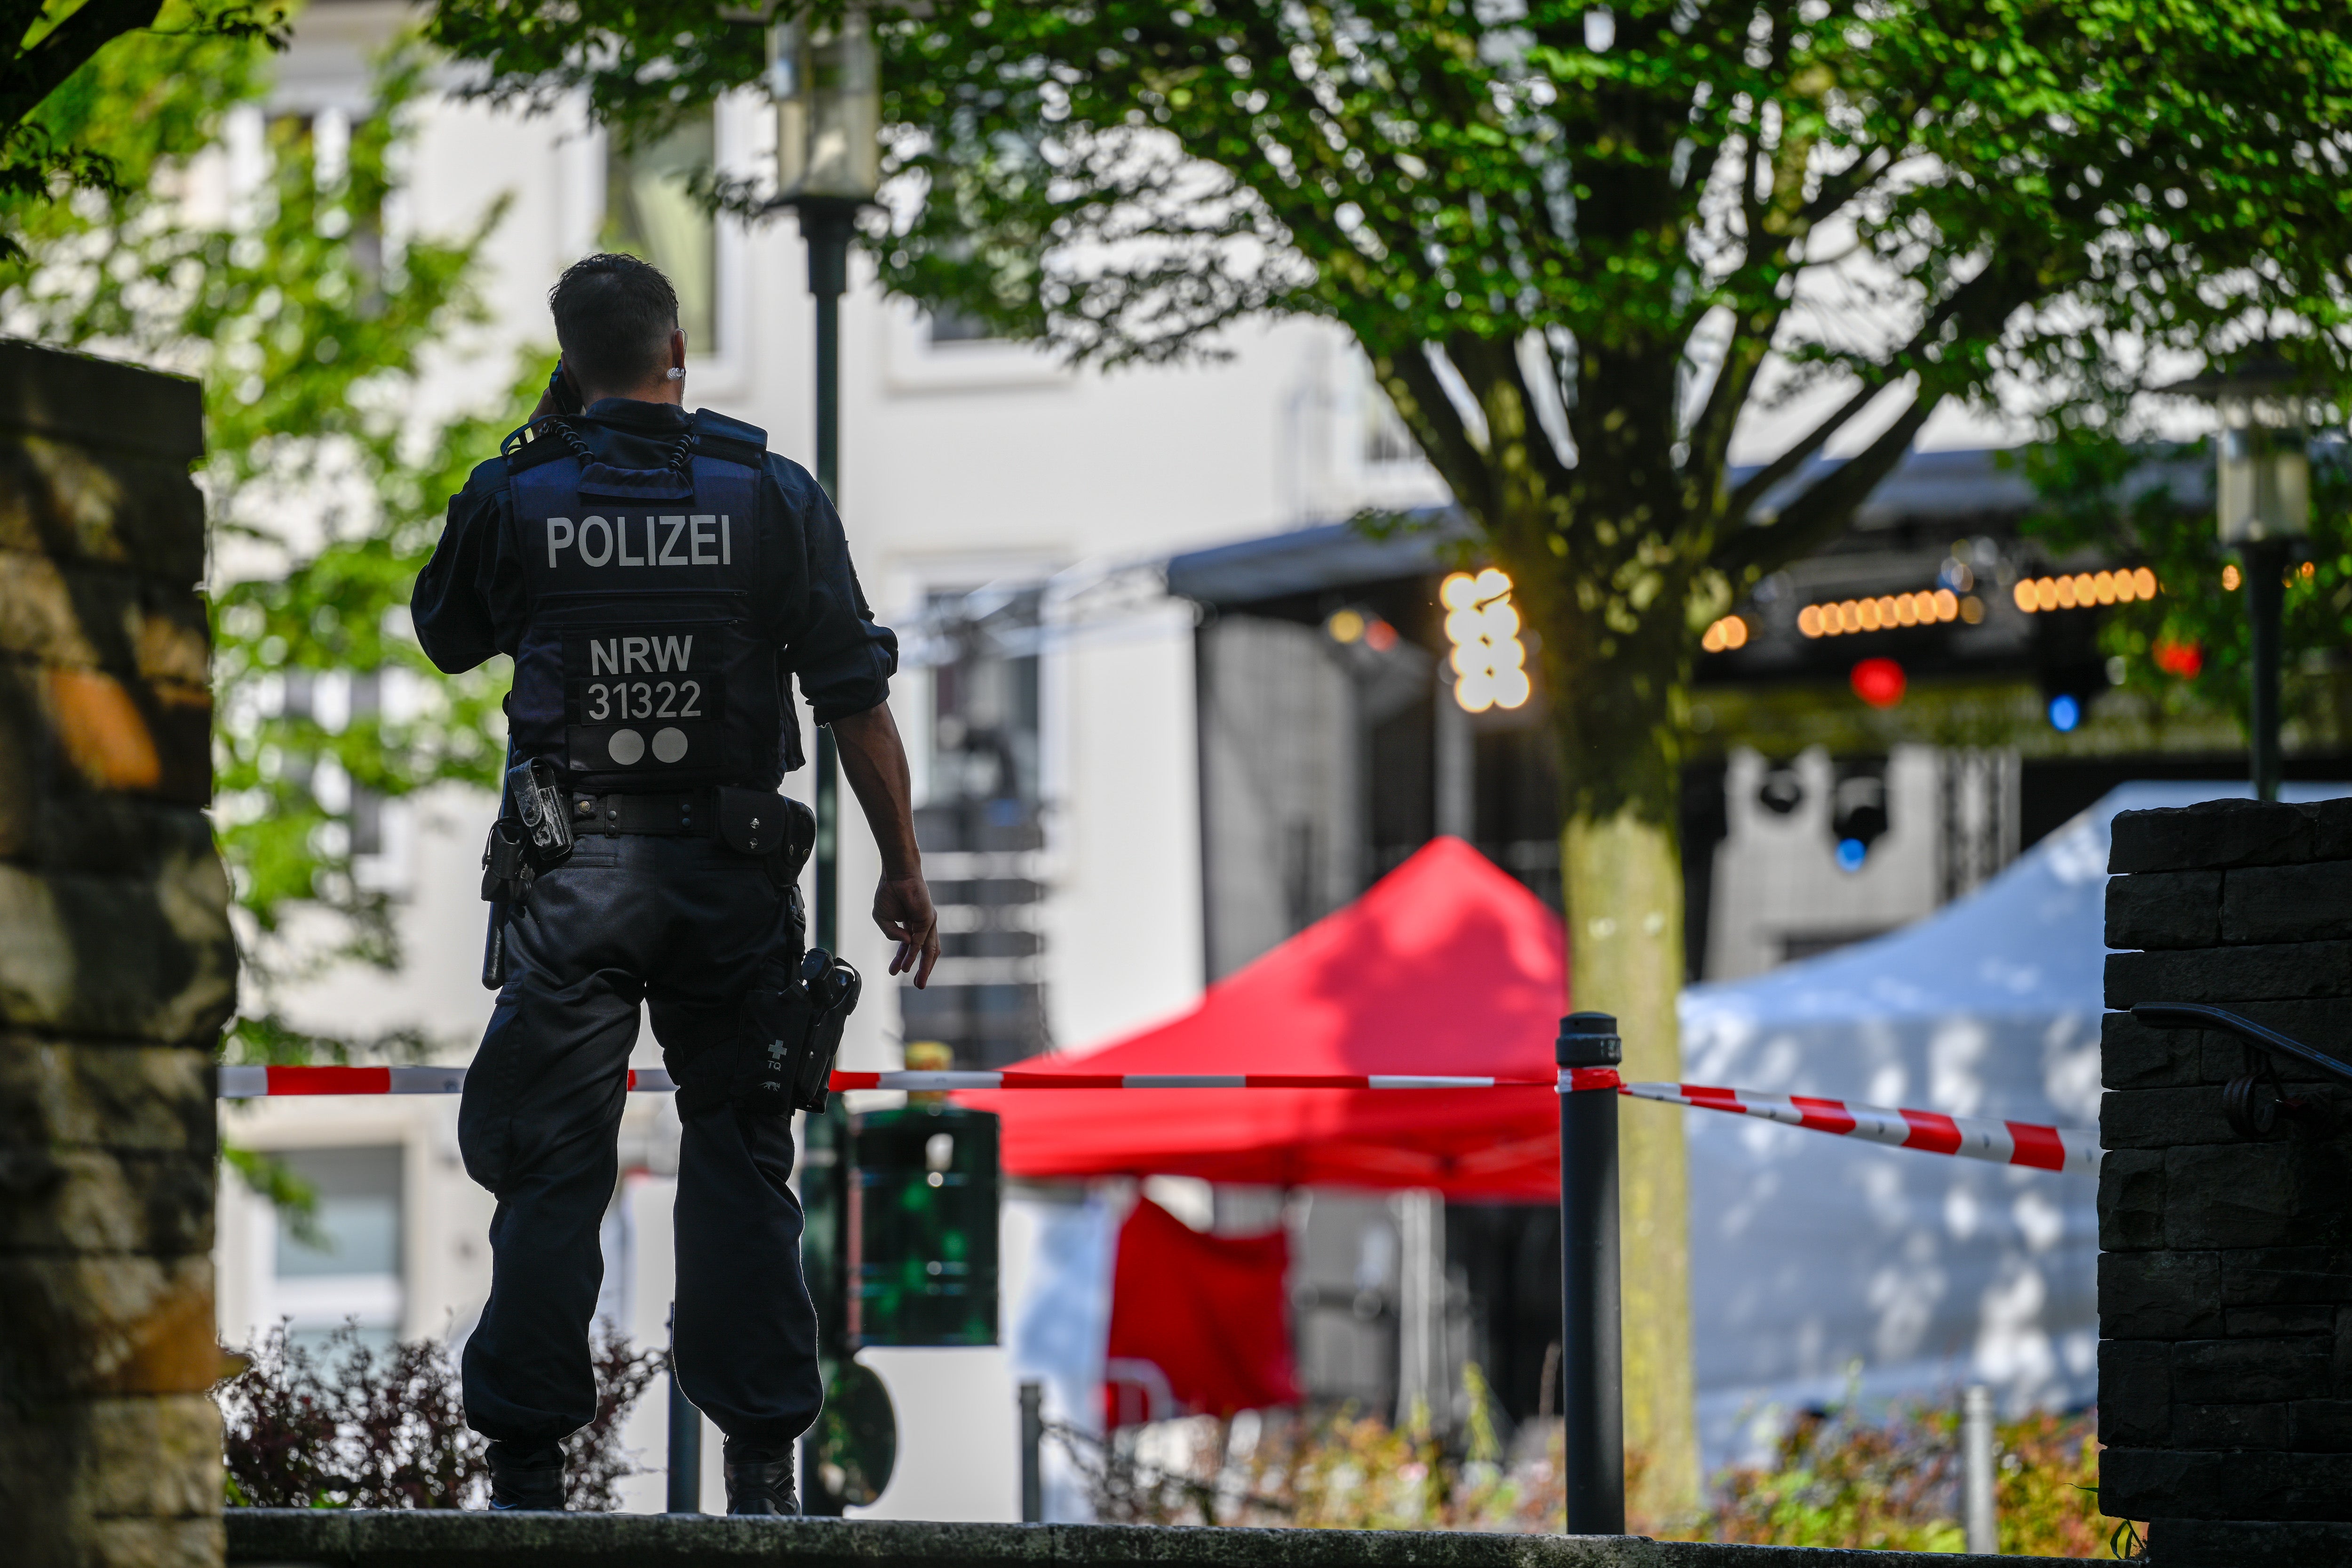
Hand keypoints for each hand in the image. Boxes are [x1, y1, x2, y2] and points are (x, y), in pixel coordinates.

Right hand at [875, 871, 939, 987]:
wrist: (896, 875)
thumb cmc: (890, 893)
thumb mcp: (883, 919)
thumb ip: (891, 934)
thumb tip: (904, 944)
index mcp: (911, 925)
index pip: (910, 948)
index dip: (901, 960)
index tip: (893, 971)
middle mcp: (922, 926)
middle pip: (926, 953)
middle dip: (922, 970)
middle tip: (918, 985)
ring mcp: (927, 924)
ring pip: (929, 951)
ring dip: (924, 968)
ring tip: (918, 983)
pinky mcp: (928, 920)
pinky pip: (920, 942)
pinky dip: (913, 955)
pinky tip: (907, 966)